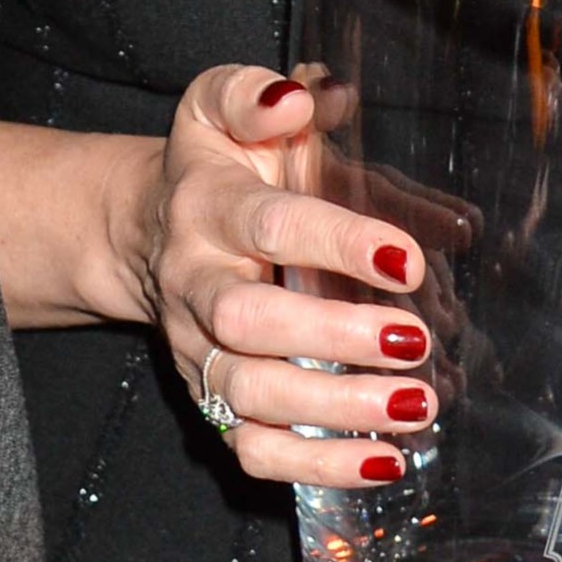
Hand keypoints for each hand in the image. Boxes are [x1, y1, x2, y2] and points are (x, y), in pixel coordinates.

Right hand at [124, 62, 440, 486]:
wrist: (144, 230)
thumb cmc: (216, 166)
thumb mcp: (222, 107)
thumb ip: (262, 96)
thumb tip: (326, 94)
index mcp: (209, 206)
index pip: (270, 224)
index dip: (336, 243)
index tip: (407, 259)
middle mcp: (195, 283)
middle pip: (247, 322)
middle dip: (333, 338)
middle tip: (414, 339)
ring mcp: (197, 350)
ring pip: (250, 395)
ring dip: (336, 409)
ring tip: (416, 405)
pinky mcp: (210, 400)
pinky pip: (252, 450)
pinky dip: (316, 466)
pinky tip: (385, 460)